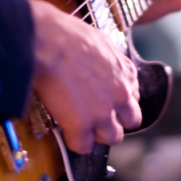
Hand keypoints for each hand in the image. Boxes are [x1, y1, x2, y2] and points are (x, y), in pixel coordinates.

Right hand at [29, 0, 140, 153]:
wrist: (47, 42)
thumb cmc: (65, 34)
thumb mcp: (98, 40)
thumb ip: (105, 58)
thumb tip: (97, 61)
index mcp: (125, 72)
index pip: (133, 97)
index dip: (118, 102)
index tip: (108, 102)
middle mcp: (120, 94)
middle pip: (130, 121)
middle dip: (116, 121)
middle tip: (98, 118)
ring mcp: (103, 112)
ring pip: (112, 138)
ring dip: (98, 134)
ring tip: (83, 128)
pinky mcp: (81, 125)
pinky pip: (83, 146)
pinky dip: (75, 142)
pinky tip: (67, 132)